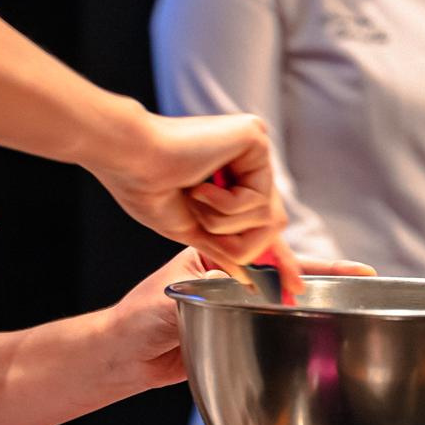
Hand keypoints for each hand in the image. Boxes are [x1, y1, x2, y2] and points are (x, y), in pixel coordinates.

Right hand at [87, 109, 291, 281]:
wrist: (129, 161)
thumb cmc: (144, 188)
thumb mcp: (187, 229)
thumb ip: (221, 248)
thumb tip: (246, 275)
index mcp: (229, 176)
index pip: (263, 219)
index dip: (281, 256)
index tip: (294, 287)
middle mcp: (245, 159)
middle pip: (271, 222)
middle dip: (242, 244)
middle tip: (205, 229)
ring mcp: (252, 147)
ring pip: (268, 217)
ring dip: (224, 225)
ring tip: (192, 199)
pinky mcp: (254, 138)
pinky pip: (260, 198)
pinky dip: (227, 206)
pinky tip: (200, 187)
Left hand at [103, 249, 377, 391]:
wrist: (125, 354)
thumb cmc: (139, 318)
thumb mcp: (178, 297)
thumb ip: (214, 294)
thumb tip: (250, 294)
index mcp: (218, 256)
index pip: (272, 255)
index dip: (312, 264)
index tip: (350, 268)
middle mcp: (232, 277)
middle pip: (286, 277)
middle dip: (325, 280)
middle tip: (366, 282)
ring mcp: (236, 305)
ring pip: (283, 303)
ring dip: (314, 305)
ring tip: (354, 306)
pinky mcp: (237, 332)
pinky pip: (272, 328)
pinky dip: (295, 329)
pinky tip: (318, 333)